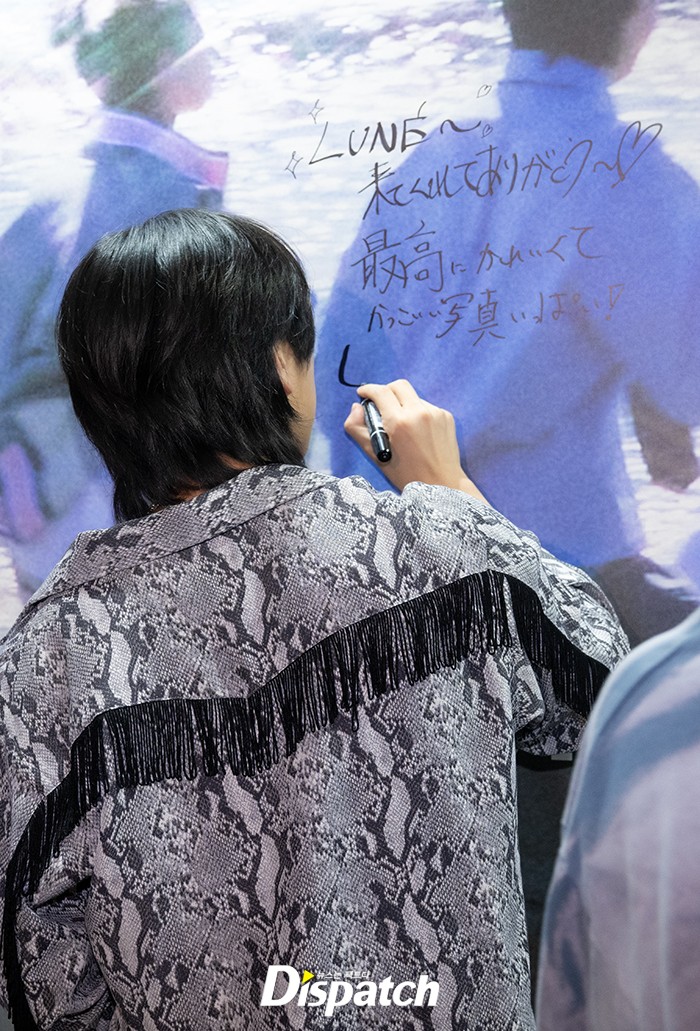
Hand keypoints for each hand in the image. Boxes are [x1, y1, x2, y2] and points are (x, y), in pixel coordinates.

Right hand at [344, 379, 487, 500]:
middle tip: (379, 405)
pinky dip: (417, 414)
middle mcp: (419, 412)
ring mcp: (436, 413)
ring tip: (401, 427)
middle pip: (398, 385)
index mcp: (399, 422)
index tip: (363, 393)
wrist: (443, 484)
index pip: (380, 392)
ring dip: (403, 405)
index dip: (368, 389)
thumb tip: (356, 408)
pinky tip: (417, 433)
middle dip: (385, 391)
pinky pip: (426, 407)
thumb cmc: (407, 475)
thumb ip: (358, 430)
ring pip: (413, 397)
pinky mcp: (446, 416)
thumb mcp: (376, 457)